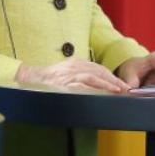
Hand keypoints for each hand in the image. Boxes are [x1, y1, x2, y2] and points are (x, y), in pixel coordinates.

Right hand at [15, 59, 130, 92]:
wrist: (28, 79)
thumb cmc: (46, 80)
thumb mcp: (65, 74)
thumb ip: (79, 78)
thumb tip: (95, 87)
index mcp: (75, 63)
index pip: (98, 68)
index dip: (111, 76)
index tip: (121, 84)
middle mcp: (74, 66)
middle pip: (99, 71)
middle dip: (114, 80)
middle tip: (126, 88)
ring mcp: (69, 74)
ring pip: (93, 76)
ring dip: (108, 83)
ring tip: (119, 90)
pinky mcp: (64, 82)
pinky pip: (82, 84)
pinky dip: (95, 88)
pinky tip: (103, 92)